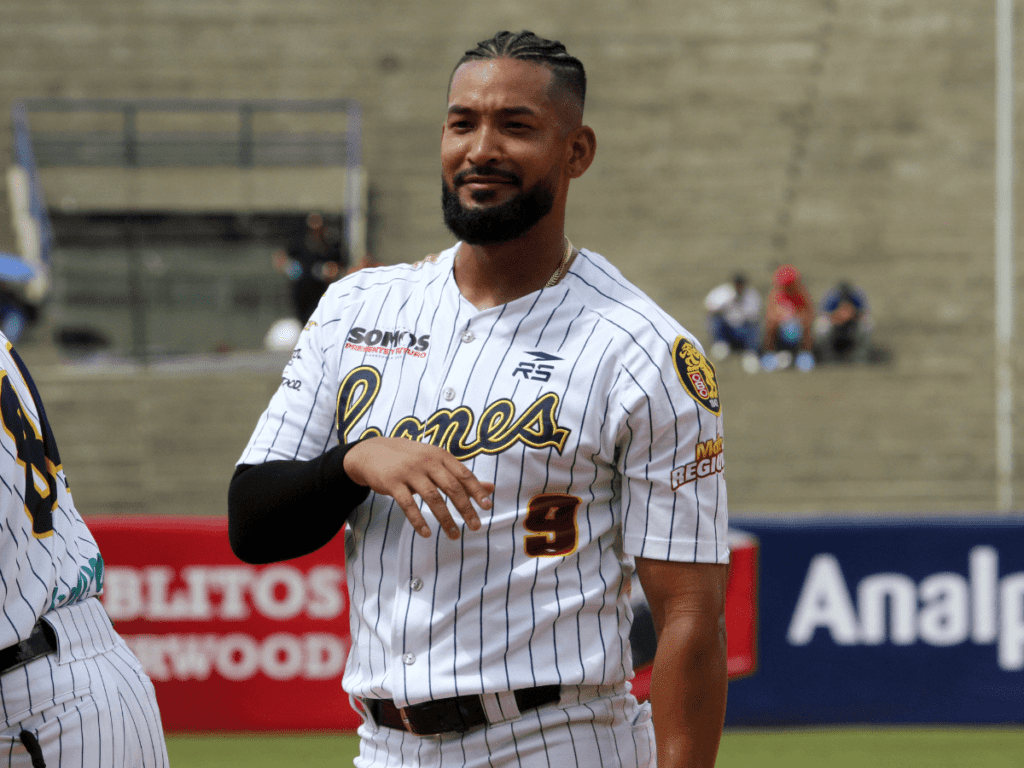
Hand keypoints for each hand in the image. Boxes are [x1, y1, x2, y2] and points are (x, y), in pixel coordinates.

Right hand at [343, 437, 493, 538]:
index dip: (477, 491)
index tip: (487, 507)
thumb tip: (491, 488)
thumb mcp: (436, 462)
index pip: (463, 474)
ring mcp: (409, 471)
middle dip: (465, 508)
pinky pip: (408, 505)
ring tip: (454, 535)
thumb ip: (461, 476)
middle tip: (476, 526)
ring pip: (432, 498)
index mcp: (440, 455)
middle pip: (451, 487)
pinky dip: (418, 521)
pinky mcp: (392, 483)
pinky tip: (426, 533)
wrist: (373, 452)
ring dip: (445, 519)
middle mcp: (427, 461)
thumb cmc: (411, 459)